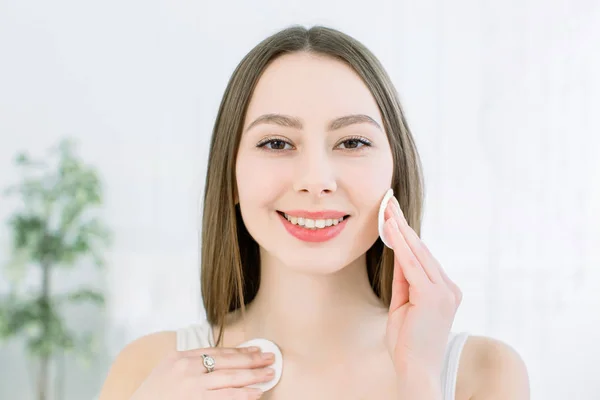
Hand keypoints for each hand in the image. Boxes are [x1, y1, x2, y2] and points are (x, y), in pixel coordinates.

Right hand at [130, 346, 273, 399]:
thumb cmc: (152, 396)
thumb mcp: (167, 371)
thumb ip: (189, 364)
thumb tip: (219, 362)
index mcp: (180, 357)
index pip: (216, 352)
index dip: (239, 351)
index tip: (256, 350)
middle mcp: (186, 369)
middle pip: (227, 362)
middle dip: (252, 360)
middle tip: (271, 358)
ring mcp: (190, 387)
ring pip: (229, 378)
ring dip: (253, 376)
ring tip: (269, 374)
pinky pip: (224, 398)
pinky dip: (242, 395)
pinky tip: (256, 393)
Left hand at [383, 196, 462, 390]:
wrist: (416, 370)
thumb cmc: (408, 342)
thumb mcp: (403, 305)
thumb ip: (403, 280)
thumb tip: (397, 253)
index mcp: (444, 291)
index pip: (422, 256)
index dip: (406, 235)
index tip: (393, 215)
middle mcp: (448, 288)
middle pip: (421, 249)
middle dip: (402, 225)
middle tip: (388, 202)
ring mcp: (444, 291)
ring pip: (417, 253)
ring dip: (400, 229)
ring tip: (387, 209)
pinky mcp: (434, 296)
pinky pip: (412, 264)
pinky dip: (401, 244)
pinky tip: (391, 228)